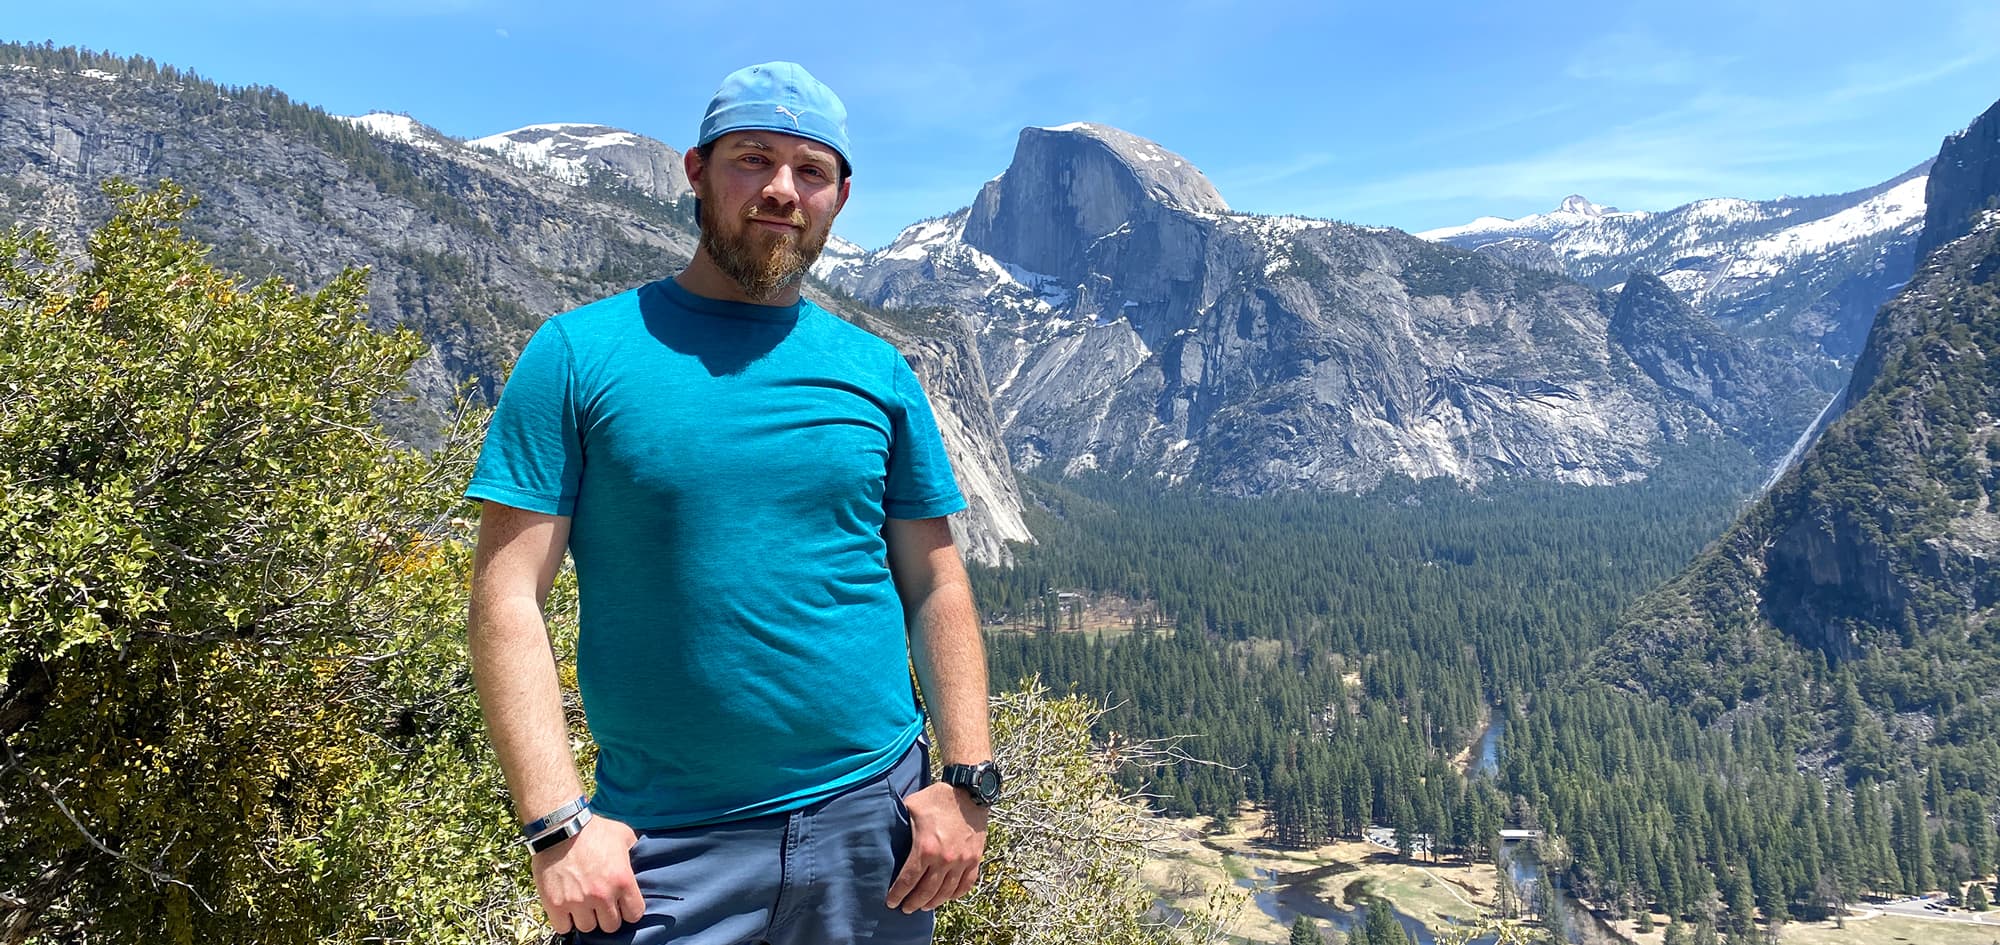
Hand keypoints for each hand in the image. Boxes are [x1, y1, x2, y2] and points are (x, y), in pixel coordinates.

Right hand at [532, 813, 643, 934]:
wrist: (559, 825)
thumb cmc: (593, 829)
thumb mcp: (624, 835)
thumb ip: (636, 852)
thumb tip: (644, 861)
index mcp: (622, 880)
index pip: (634, 915)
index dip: (629, 911)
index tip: (622, 904)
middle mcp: (602, 895)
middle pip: (611, 926)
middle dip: (607, 916)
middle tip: (601, 904)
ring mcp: (577, 902)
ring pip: (587, 928)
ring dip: (586, 918)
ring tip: (583, 904)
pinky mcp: (555, 904)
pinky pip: (563, 928)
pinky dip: (565, 921)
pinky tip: (567, 908)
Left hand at [886, 782, 989, 912]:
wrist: (968, 791)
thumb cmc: (936, 798)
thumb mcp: (911, 807)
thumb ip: (899, 824)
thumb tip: (883, 832)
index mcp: (925, 848)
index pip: (908, 881)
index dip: (898, 894)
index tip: (891, 902)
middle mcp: (944, 859)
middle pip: (926, 891)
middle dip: (913, 903)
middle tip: (906, 909)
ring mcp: (962, 861)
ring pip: (946, 892)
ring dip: (933, 903)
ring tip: (924, 907)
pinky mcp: (975, 859)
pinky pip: (966, 884)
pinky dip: (955, 894)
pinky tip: (947, 897)